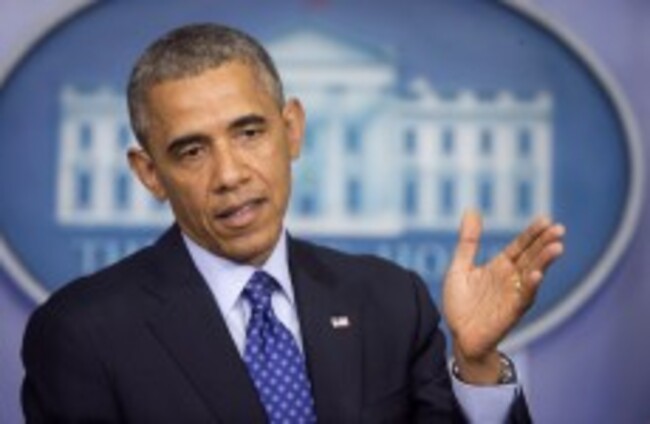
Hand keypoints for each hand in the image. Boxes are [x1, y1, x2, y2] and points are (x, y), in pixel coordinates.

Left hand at [443, 210, 564, 383]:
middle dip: (545, 243)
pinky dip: (531, 286)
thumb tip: (471, 210)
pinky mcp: (510, 313)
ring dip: (544, 262)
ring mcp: (513, 295)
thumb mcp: (460, 267)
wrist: (458, 335)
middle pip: (531, 257)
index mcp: (501, 266)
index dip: (532, 233)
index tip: (546, 218)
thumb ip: (468, 242)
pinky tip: (538, 275)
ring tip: (557, 247)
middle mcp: (511, 279)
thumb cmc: (460, 303)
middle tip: (559, 229)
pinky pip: (523, 298)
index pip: (521, 246)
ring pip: (533, 275)